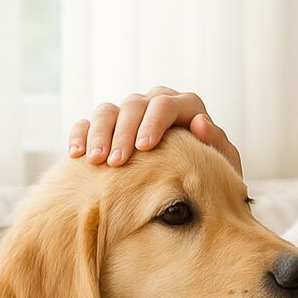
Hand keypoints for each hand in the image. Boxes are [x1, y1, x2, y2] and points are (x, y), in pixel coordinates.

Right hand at [66, 86, 242, 175]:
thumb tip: (200, 122)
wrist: (192, 193)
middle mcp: (155, 105)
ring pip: (108, 111)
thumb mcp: (221, 165)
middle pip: (134, 106)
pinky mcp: (108, 128)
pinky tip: (76, 155)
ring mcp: (130, 115)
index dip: (154, 122)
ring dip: (99, 134)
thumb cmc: (211, 178)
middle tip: (116, 161)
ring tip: (96, 161)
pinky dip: (80, 135)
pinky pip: (87, 123)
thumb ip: (217, 144)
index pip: (167, 104)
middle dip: (123, 132)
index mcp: (186, 108)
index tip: (144, 147)